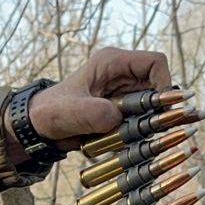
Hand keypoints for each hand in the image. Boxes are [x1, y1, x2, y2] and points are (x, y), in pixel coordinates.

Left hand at [28, 47, 173, 151]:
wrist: (40, 126)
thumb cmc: (52, 112)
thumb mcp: (72, 112)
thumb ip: (96, 114)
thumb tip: (119, 120)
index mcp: (111, 62)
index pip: (155, 62)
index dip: (164, 84)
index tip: (161, 109)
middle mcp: (122, 74)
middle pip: (158, 85)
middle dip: (160, 108)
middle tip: (158, 129)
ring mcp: (123, 92)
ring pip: (153, 104)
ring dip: (152, 121)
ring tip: (145, 137)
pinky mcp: (122, 109)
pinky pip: (143, 118)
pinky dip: (143, 130)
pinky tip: (137, 142)